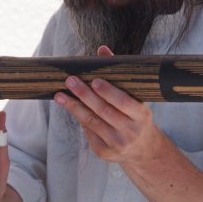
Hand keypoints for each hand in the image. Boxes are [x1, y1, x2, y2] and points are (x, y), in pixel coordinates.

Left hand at [54, 46, 163, 165]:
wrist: (142, 149)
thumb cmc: (135, 116)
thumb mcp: (135, 97)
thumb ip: (118, 74)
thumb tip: (101, 49)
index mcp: (142, 115)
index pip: (123, 102)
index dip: (108, 92)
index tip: (93, 80)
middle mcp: (131, 132)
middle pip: (103, 111)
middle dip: (84, 95)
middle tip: (70, 81)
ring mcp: (117, 144)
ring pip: (91, 122)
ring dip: (74, 107)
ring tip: (60, 95)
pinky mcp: (104, 152)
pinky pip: (88, 133)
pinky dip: (80, 119)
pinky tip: (71, 108)